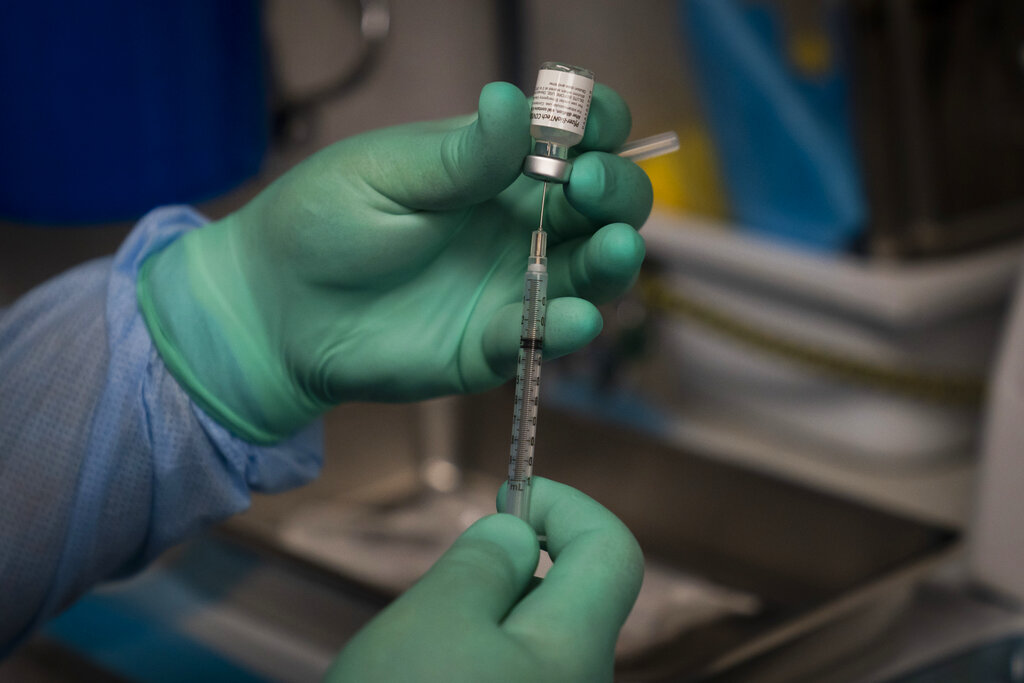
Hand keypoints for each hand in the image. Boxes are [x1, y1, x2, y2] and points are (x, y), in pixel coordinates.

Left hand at [138, 82, 651, 441]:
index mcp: (497, 168)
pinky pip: (541, 335)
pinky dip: (564, 328)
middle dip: (615, 191)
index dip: (597, 128)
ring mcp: (512, 284)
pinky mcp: (495, 342)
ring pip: (591, 271)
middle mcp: (519, 223)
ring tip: (615, 248)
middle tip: (588, 187)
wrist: (275, 308)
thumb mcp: (386, 174)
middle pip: (602, 205)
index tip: (588, 128)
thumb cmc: (323, 222)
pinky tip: (571, 317)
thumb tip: (514, 101)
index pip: (573, 140)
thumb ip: (458, 155)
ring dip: (614, 261)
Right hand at [326, 478, 643, 682]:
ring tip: (417, 655)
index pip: (613, 549)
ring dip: (480, 623)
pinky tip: (422, 681)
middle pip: (567, 598)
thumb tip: (517, 532)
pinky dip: (471, 664)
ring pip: (530, 644)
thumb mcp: (433, 620)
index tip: (509, 495)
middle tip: (441, 592)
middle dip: (507, 572)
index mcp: (574, 652)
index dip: (565, 504)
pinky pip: (510, 681)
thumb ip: (484, 562)